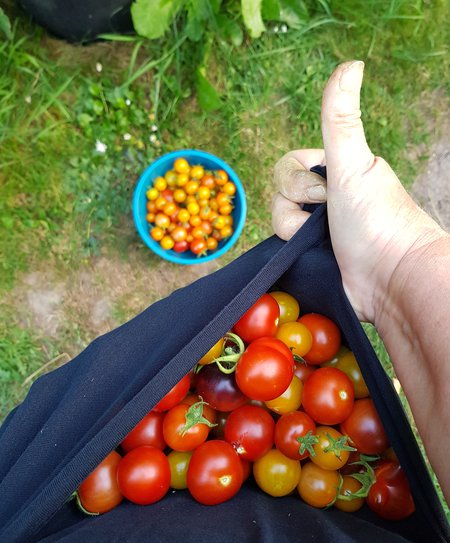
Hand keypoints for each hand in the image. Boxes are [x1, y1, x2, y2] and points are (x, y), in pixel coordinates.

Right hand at [272, 61, 444, 323]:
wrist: (390, 279)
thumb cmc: (377, 219)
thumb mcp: (354, 163)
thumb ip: (341, 118)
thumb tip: (351, 63)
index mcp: (335, 174)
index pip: (287, 166)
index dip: (296, 179)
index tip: (325, 191)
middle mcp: (324, 202)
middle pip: (277, 194)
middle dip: (294, 208)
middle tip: (327, 216)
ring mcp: (316, 232)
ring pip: (276, 222)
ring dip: (292, 232)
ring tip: (322, 244)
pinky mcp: (310, 260)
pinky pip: (280, 249)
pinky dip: (290, 253)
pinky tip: (311, 258)